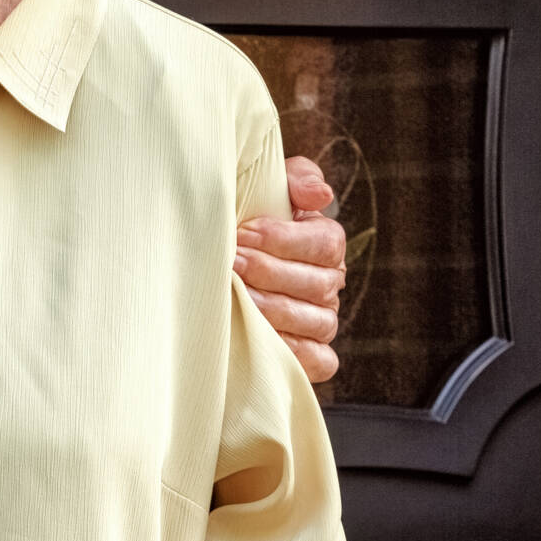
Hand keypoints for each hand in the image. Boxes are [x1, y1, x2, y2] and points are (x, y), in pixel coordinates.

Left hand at [235, 155, 347, 382]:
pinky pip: (318, 361)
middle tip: (232, 262)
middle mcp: (328, 284)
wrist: (211, 264)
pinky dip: (292, 351)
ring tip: (236, 295)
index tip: (243, 233)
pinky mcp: (312, 357)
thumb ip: (296, 180)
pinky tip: (256, 334)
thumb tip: (320, 195)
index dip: (284, 239)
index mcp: (324, 244)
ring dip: (273, 309)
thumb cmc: (240, 224)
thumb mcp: (266, 191)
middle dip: (270, 271)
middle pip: (318, 283)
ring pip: (316, 321)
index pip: (325, 242)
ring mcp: (321, 322)